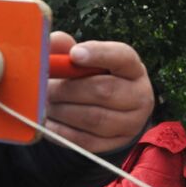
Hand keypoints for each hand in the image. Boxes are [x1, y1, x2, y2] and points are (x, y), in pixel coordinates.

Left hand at [45, 32, 153, 152]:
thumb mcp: (84, 60)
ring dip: (63, 111)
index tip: (74, 54)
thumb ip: (66, 48)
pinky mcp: (115, 144)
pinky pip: (85, 140)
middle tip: (45, 87)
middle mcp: (140, 95)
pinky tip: (48, 121)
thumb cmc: (93, 78)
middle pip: (104, 91)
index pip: (122, 57)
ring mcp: (131, 123)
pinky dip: (61, 131)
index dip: (98, 54)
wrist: (110, 111)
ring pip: (94, 118)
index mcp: (132, 68)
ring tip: (46, 104)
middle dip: (69, 89)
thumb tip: (52, 42)